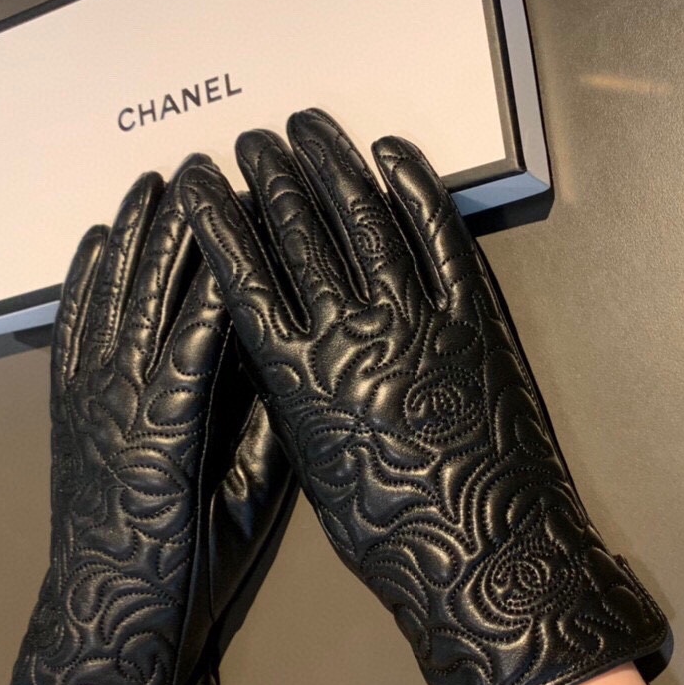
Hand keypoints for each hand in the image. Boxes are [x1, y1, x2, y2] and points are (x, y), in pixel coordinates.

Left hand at [10, 156, 295, 684]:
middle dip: (178, 229)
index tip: (252, 210)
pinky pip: (70, 326)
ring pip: (106, 300)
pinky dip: (82, 279)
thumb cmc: (192, 566)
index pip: (203, 326)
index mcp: (175, 427)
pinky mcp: (64, 401)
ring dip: (129, 237)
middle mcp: (122, 398)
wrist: (108, 614)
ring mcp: (85, 396)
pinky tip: (95, 239)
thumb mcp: (248, 507)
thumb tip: (289, 357)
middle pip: (151, 295)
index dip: (226, 265)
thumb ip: (267, 431)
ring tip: (149, 183)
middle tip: (204, 170)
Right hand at [181, 109, 668, 684]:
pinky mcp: (476, 315)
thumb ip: (290, 393)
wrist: (484, 559)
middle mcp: (349, 330)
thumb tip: (276, 336)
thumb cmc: (389, 532)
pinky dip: (415, 188)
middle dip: (270, 176)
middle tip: (253, 138)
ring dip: (333, 165)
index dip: (218, 218)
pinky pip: (440, 236)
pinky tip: (392, 154)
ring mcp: (417, 316)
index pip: (242, 272)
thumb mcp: (312, 466)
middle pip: (298, 231)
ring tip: (309, 126)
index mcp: (296, 374)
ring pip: (364, 218)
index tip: (199, 181)